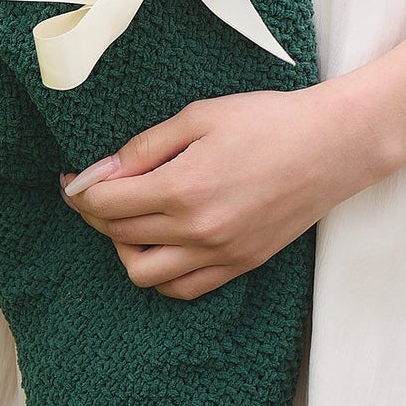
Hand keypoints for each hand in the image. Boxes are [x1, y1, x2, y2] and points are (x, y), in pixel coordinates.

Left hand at [57, 80, 394, 299]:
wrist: (332, 147)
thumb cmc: (267, 121)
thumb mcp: (198, 117)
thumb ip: (144, 147)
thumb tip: (101, 171)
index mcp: (182, 189)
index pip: (106, 204)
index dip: (81, 190)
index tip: (73, 178)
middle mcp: (197, 231)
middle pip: (118, 236)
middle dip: (97, 214)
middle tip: (98, 191)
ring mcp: (220, 255)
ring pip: (144, 273)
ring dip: (125, 247)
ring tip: (132, 219)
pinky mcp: (240, 265)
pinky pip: (183, 288)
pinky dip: (161, 272)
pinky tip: (162, 244)